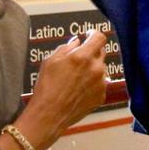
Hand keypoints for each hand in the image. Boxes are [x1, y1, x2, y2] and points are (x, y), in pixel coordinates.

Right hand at [19, 31, 108, 149]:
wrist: (49, 114)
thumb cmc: (47, 87)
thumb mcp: (50, 61)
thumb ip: (66, 48)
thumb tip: (77, 42)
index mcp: (83, 56)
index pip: (99, 38)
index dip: (94, 34)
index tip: (89, 35)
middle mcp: (96, 68)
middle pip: (101, 52)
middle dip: (91, 53)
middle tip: (78, 60)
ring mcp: (101, 83)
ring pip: (101, 68)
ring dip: (91, 69)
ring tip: (75, 79)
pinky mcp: (101, 95)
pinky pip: (100, 83)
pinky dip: (92, 83)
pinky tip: (78, 89)